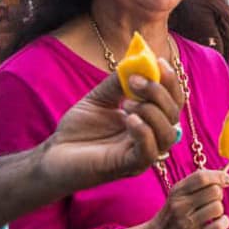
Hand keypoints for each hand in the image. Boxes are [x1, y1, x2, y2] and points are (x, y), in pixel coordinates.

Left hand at [46, 59, 182, 191]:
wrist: (55, 154)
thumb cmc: (79, 128)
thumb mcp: (100, 97)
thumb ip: (119, 81)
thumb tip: (137, 60)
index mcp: (148, 120)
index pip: (172, 100)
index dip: (170, 81)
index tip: (159, 61)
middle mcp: (150, 137)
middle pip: (174, 115)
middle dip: (159, 92)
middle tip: (134, 80)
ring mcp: (141, 154)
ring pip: (167, 135)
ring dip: (152, 112)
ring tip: (127, 103)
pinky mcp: (128, 167)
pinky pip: (149, 153)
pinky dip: (144, 133)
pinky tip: (128, 119)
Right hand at [144, 170, 228, 228]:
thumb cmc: (173, 213)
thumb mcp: (177, 194)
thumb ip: (196, 182)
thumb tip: (223, 176)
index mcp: (178, 191)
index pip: (202, 177)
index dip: (219, 176)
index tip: (228, 180)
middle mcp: (181, 206)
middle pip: (214, 191)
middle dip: (219, 193)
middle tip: (213, 199)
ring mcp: (188, 223)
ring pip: (218, 207)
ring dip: (219, 209)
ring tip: (211, 213)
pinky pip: (219, 227)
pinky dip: (224, 223)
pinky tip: (220, 222)